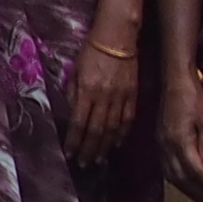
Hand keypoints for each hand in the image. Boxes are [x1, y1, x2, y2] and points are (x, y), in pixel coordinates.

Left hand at [60, 32, 140, 165]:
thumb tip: (71, 116)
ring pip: (113, 128)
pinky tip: (116, 144)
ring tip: (99, 159)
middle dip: (89, 150)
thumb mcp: (75, 71)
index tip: (69, 154)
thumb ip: (72, 94)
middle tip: (84, 164)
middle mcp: (104, 97)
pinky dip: (122, 134)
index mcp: (87, 90)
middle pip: (96, 130)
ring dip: (105, 146)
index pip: (79, 123)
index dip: (74, 141)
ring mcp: (121, 97)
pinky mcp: (133, 94)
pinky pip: (128, 119)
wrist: (118, 37)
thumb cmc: (91, 51)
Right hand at [158, 68, 202, 201]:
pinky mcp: (159, 143)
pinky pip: (167, 169)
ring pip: (172, 176)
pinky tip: (187, 184)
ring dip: (187, 190)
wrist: (174, 83)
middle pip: (181, 178)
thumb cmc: (195, 99)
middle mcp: (166, 147)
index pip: (195, 171)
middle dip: (198, 193)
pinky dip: (178, 181)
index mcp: (180, 141)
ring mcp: (160, 146)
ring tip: (202, 200)